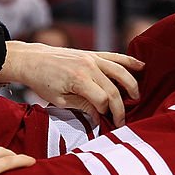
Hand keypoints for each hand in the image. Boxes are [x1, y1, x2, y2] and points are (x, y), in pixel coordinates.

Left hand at [0, 41, 143, 125]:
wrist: (33, 60)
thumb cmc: (43, 81)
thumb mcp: (59, 100)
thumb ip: (82, 106)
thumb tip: (99, 115)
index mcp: (79, 79)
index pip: (103, 99)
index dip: (105, 112)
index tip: (103, 120)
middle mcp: (89, 66)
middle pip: (114, 89)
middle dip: (120, 107)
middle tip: (122, 120)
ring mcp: (92, 58)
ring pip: (120, 71)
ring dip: (131, 85)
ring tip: (136, 98)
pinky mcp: (92, 54)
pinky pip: (115, 56)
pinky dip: (129, 61)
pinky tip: (141, 66)